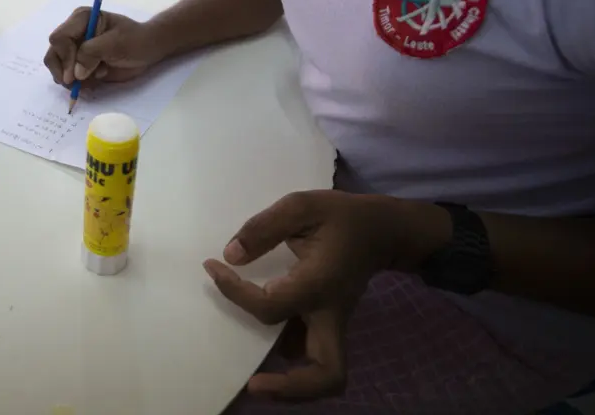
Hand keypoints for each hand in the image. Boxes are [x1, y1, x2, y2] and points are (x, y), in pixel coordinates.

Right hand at [44, 9, 164, 87]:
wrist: (147, 50)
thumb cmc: (135, 41)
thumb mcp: (116, 43)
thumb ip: (92, 54)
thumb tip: (76, 73)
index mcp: (81, 19)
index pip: (59, 38)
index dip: (65, 57)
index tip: (75, 75)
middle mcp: (73, 32)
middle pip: (53, 54)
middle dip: (64, 71)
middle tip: (77, 84)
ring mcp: (74, 49)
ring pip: (57, 68)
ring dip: (71, 80)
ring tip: (93, 79)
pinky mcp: (79, 64)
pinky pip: (68, 78)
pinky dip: (77, 85)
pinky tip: (95, 81)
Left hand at [204, 192, 446, 400]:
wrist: (381, 230)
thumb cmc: (341, 217)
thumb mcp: (302, 206)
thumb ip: (265, 227)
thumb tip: (232, 256)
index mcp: (320, 285)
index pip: (270, 307)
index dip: (234, 293)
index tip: (213, 268)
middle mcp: (330, 314)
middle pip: (326, 374)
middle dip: (291, 388)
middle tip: (253, 385)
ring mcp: (334, 325)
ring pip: (322, 372)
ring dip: (290, 381)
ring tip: (255, 375)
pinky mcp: (330, 325)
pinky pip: (313, 355)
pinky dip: (291, 362)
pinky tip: (263, 345)